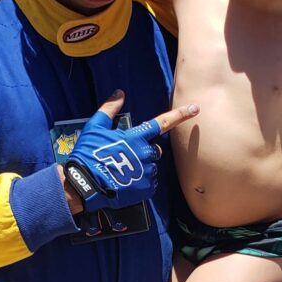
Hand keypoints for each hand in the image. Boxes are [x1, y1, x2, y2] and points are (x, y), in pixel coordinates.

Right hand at [65, 91, 198, 211]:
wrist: (85, 185)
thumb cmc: (88, 154)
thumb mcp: (95, 128)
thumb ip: (109, 109)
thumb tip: (119, 93)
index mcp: (136, 137)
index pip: (162, 122)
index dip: (180, 114)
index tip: (195, 108)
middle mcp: (146, 153)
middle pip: (155, 149)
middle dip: (145, 151)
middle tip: (126, 157)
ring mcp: (147, 171)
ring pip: (151, 166)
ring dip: (141, 167)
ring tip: (123, 172)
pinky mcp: (146, 188)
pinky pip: (150, 183)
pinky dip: (141, 183)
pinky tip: (126, 183)